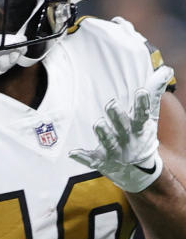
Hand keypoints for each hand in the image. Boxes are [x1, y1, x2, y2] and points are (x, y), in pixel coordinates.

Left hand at [69, 66, 173, 192]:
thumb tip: (165, 69)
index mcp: (139, 126)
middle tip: (112, 104)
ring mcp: (115, 150)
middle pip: (123, 126)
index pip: (142, 114)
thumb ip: (154, 93)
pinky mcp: (101, 160)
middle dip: (118, 117)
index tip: (140, 91)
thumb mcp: (149, 115)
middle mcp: (127, 138)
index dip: (142, 104)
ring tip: (98, 123)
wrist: (138, 169)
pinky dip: (82, 156)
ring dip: (104, 133)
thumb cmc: (140, 134)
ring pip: (108, 141)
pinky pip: (90, 158)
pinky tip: (73, 153)